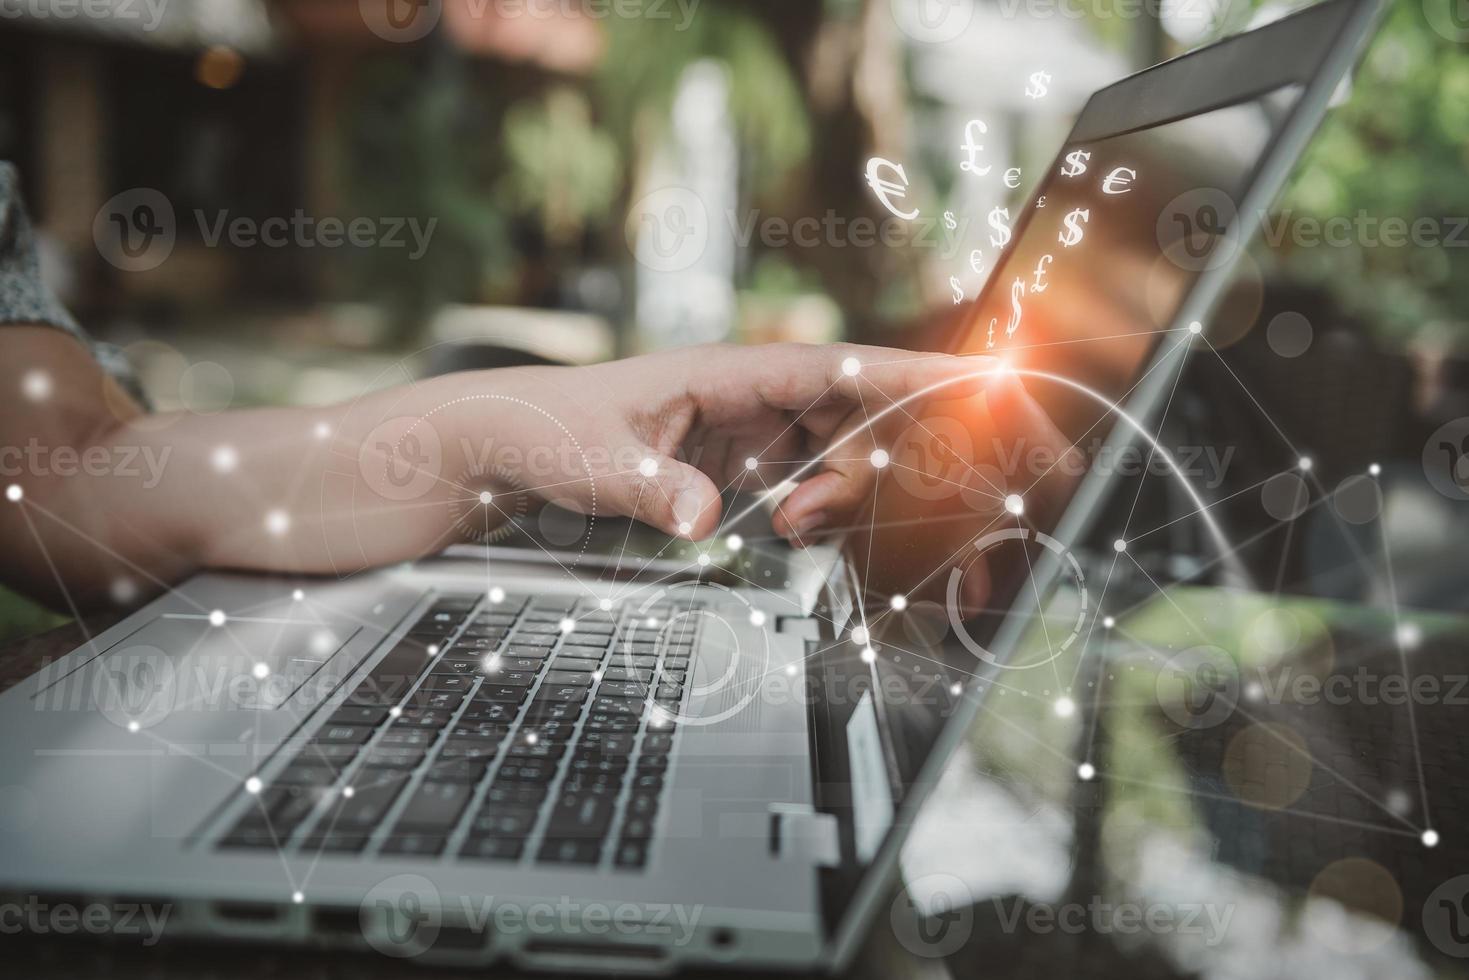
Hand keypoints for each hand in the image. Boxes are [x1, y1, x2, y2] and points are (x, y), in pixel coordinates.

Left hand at [441, 343, 993, 541]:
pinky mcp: (739, 460)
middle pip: (854, 412)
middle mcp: (748, 394)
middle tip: (897, 496)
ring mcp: (747, 427)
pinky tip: (808, 528)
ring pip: (838, 447)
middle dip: (891, 451)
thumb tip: (702, 517)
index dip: (906, 378)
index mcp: (724, 373)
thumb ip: (652, 489)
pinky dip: (823, 502)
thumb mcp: (595, 464)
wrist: (509, 441)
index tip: (973, 384)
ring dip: (846, 489)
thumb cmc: (546, 428)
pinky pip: (807, 474)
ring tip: (800, 527)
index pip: (834, 369)